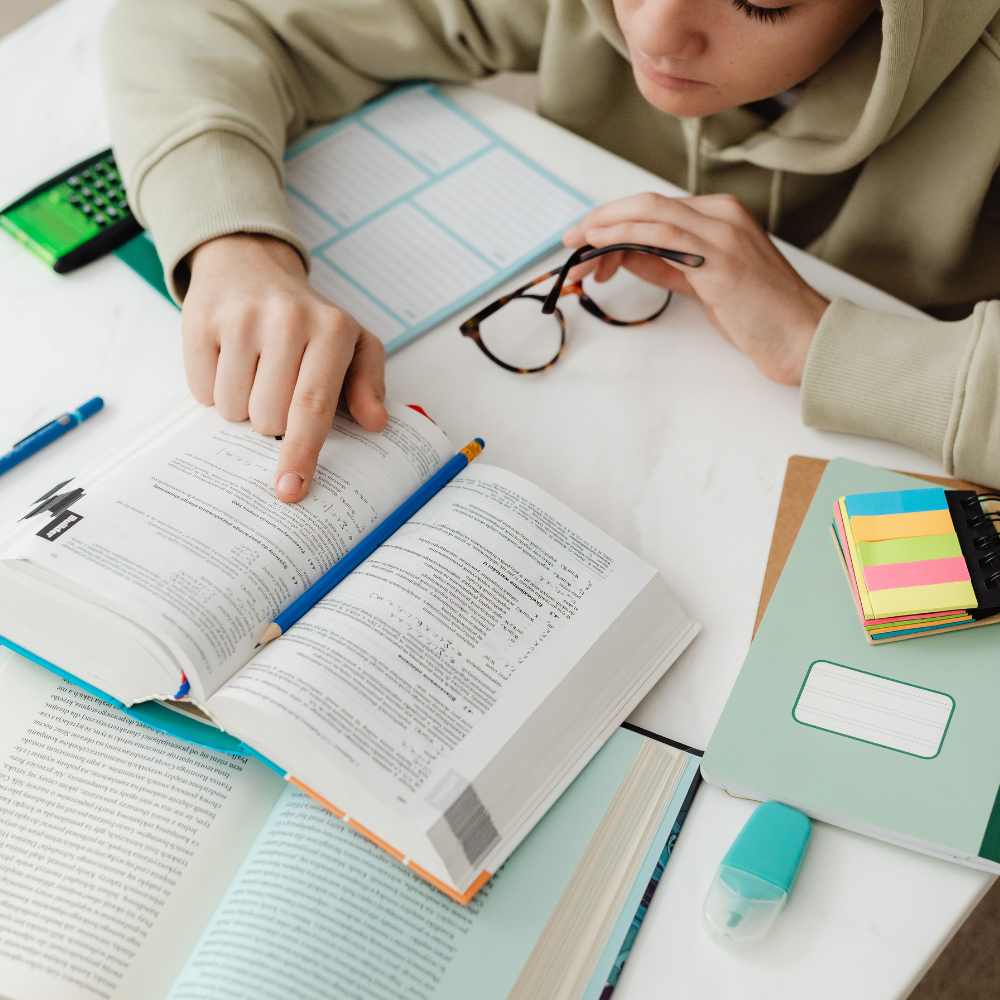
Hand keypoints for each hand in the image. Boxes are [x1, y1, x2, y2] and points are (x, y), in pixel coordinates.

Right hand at [182, 234, 387, 502]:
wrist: (250, 264)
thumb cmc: (308, 318)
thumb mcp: (353, 343)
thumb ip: (369, 384)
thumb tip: (376, 422)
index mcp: (331, 329)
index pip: (313, 405)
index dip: (302, 452)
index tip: (291, 488)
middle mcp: (286, 320)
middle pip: (269, 418)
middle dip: (272, 421)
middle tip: (279, 389)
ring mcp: (240, 319)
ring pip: (233, 410)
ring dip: (243, 407)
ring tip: (255, 371)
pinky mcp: (200, 322)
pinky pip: (201, 392)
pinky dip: (214, 389)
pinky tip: (229, 362)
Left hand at [562, 193, 828, 385]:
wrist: (804, 337)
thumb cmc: (760, 315)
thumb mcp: (704, 283)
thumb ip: (667, 264)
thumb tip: (626, 254)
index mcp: (722, 215)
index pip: (656, 208)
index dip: (615, 220)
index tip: (586, 240)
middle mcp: (722, 215)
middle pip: (647, 204)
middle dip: (601, 219)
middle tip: (570, 239)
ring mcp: (723, 233)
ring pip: (650, 213)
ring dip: (605, 229)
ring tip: (577, 248)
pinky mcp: (719, 260)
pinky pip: (662, 237)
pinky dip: (625, 236)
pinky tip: (601, 246)